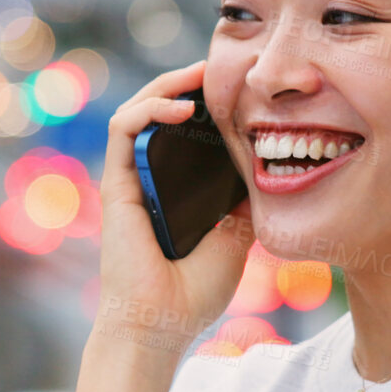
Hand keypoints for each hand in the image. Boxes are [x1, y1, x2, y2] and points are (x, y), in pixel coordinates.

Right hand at [95, 60, 255, 354]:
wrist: (161, 324)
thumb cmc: (194, 291)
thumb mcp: (238, 236)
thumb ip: (246, 200)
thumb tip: (274, 167)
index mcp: (174, 187)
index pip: (187, 131)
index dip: (209, 104)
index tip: (241, 88)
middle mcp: (149, 177)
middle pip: (163, 113)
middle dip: (190, 84)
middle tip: (222, 68)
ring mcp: (130, 178)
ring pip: (139, 110)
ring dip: (168, 85)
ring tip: (201, 74)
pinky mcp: (116, 184)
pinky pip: (124, 129)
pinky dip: (150, 108)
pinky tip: (181, 106)